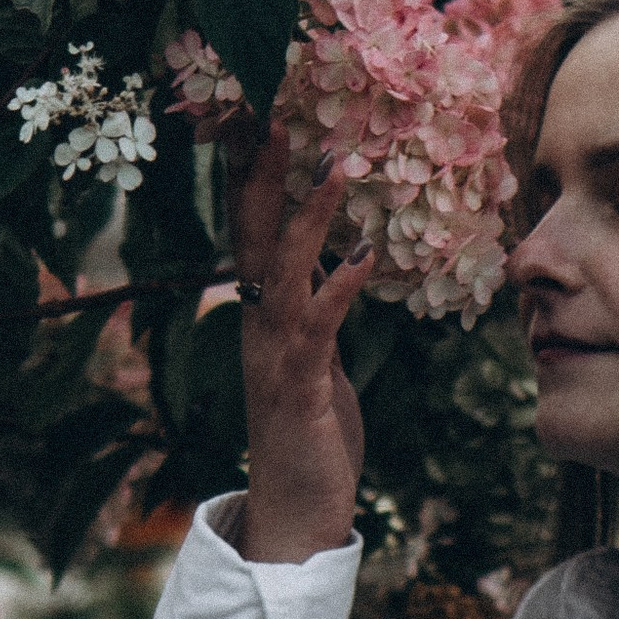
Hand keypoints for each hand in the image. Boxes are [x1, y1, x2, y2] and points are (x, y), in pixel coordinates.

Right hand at [227, 115, 373, 565]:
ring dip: (309, 212)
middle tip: (274, 106)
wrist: (295, 513)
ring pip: (283, 265)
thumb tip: (341, 261)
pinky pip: (318, 322)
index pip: (252, 227)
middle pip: (252, 230)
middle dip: (261, 169)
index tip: (261, 111)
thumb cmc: (311, 436)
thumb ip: (321, 309)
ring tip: (335, 162)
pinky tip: (366, 253)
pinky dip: (341, 284)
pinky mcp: (299, 383)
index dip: (254, 171)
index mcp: (263, 312)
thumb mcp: (319, 360)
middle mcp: (258, 321)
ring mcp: (273, 351)